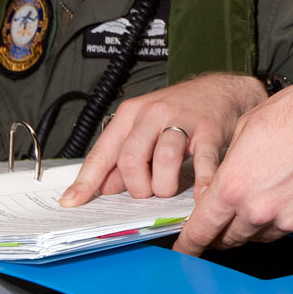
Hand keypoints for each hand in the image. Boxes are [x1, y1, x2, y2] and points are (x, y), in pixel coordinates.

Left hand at [59, 73, 266, 205]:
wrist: (220, 91)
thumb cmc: (179, 113)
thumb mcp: (145, 129)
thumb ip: (123, 157)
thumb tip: (103, 188)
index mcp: (131, 114)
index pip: (103, 151)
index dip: (87, 180)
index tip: (72, 203)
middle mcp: (152, 113)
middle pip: (131, 158)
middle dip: (137, 187)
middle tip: (148, 193)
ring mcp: (182, 120)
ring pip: (163, 158)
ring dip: (164, 186)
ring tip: (170, 190)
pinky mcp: (209, 130)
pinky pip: (203, 161)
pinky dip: (201, 183)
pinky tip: (200, 197)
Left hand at [173, 61, 292, 255]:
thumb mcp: (248, 127)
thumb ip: (230, 164)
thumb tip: (225, 182)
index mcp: (235, 186)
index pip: (202, 228)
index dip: (190, 242)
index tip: (185, 249)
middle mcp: (260, 210)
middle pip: (232, 237)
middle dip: (224, 231)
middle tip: (226, 218)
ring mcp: (292, 221)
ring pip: (264, 234)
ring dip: (258, 222)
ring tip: (270, 190)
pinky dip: (292, 215)